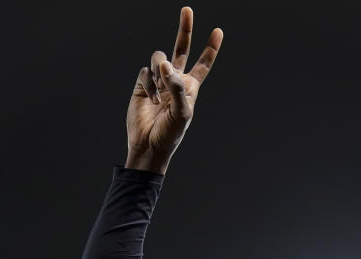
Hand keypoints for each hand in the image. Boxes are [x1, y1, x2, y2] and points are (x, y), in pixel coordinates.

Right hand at [125, 7, 222, 173]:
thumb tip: (166, 64)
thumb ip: (176, 87)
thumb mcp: (182, 112)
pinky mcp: (142, 84)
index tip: (218, 31)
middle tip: (187, 10)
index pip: (203, 64)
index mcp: (191, 87)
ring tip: (158, 93)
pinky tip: (148, 100)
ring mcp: (158, 81)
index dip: (210, 48)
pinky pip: (145, 72)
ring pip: (159, 58)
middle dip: (185, 30)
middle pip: (181, 49)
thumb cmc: (171, 133)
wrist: (149, 144)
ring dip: (159, 71)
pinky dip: (147, 85)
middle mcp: (175, 80)